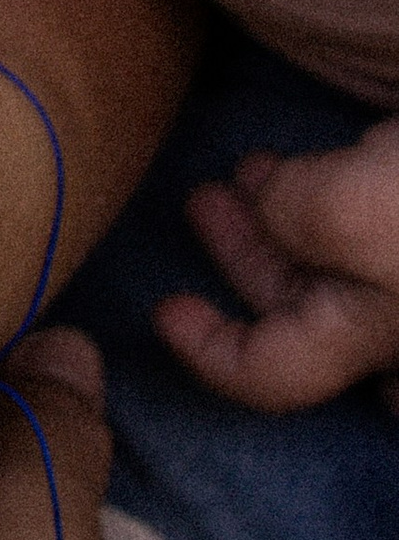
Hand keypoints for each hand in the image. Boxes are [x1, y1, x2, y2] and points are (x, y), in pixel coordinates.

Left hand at [157, 117, 398, 414]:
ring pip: (334, 269)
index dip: (208, 351)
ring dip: (279, 224)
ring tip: (250, 170)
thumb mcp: (360, 212)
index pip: (272, 376)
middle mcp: (392, 324)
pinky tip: (316, 162)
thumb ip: (295, 214)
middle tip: (202, 199)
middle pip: (298, 312)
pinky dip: (325, 205)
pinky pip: (363, 234)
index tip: (164, 310)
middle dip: (240, 257)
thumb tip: (273, 203)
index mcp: (369, 336)